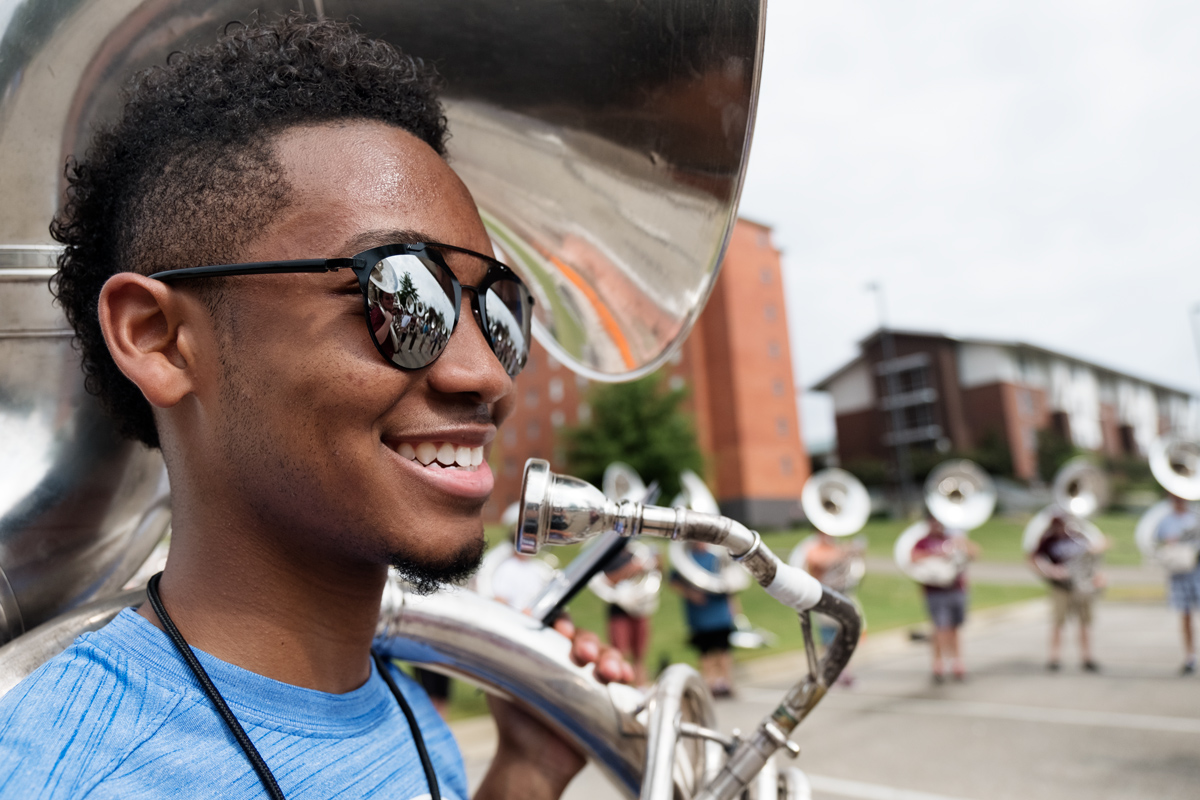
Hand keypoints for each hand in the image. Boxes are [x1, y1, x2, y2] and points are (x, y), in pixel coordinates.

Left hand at [474, 619, 632, 799]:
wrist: (530, 757)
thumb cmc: (513, 717)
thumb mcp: (501, 671)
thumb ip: (503, 635)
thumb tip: (500, 598)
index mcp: (549, 651)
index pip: (562, 627)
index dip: (565, 624)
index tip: (563, 631)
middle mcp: (572, 662)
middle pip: (588, 640)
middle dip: (589, 643)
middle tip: (584, 654)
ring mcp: (591, 680)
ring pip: (608, 657)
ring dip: (610, 658)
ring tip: (608, 671)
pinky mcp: (606, 699)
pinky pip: (622, 680)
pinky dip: (626, 674)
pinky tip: (625, 677)